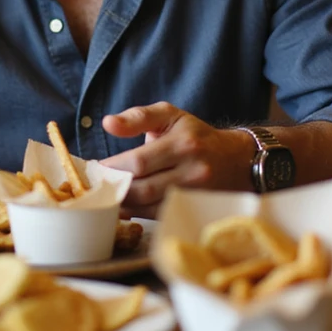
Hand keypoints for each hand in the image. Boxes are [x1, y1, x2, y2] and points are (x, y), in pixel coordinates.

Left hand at [99, 102, 250, 218]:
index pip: (139, 161)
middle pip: (143, 188)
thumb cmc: (194, 135)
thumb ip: (138, 117)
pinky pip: (160, 215)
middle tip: (97, 186)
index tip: (95, 169)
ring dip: (124, 203)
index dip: (113, 168)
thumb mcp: (170, 115)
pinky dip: (139, 213)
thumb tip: (108, 123)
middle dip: (115, 188)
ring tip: (107, 196)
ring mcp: (195, 193)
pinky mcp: (195, 209)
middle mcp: (192, 169)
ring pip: (150, 206)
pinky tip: (126, 206)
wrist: (236, 160)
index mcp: (182, 143)